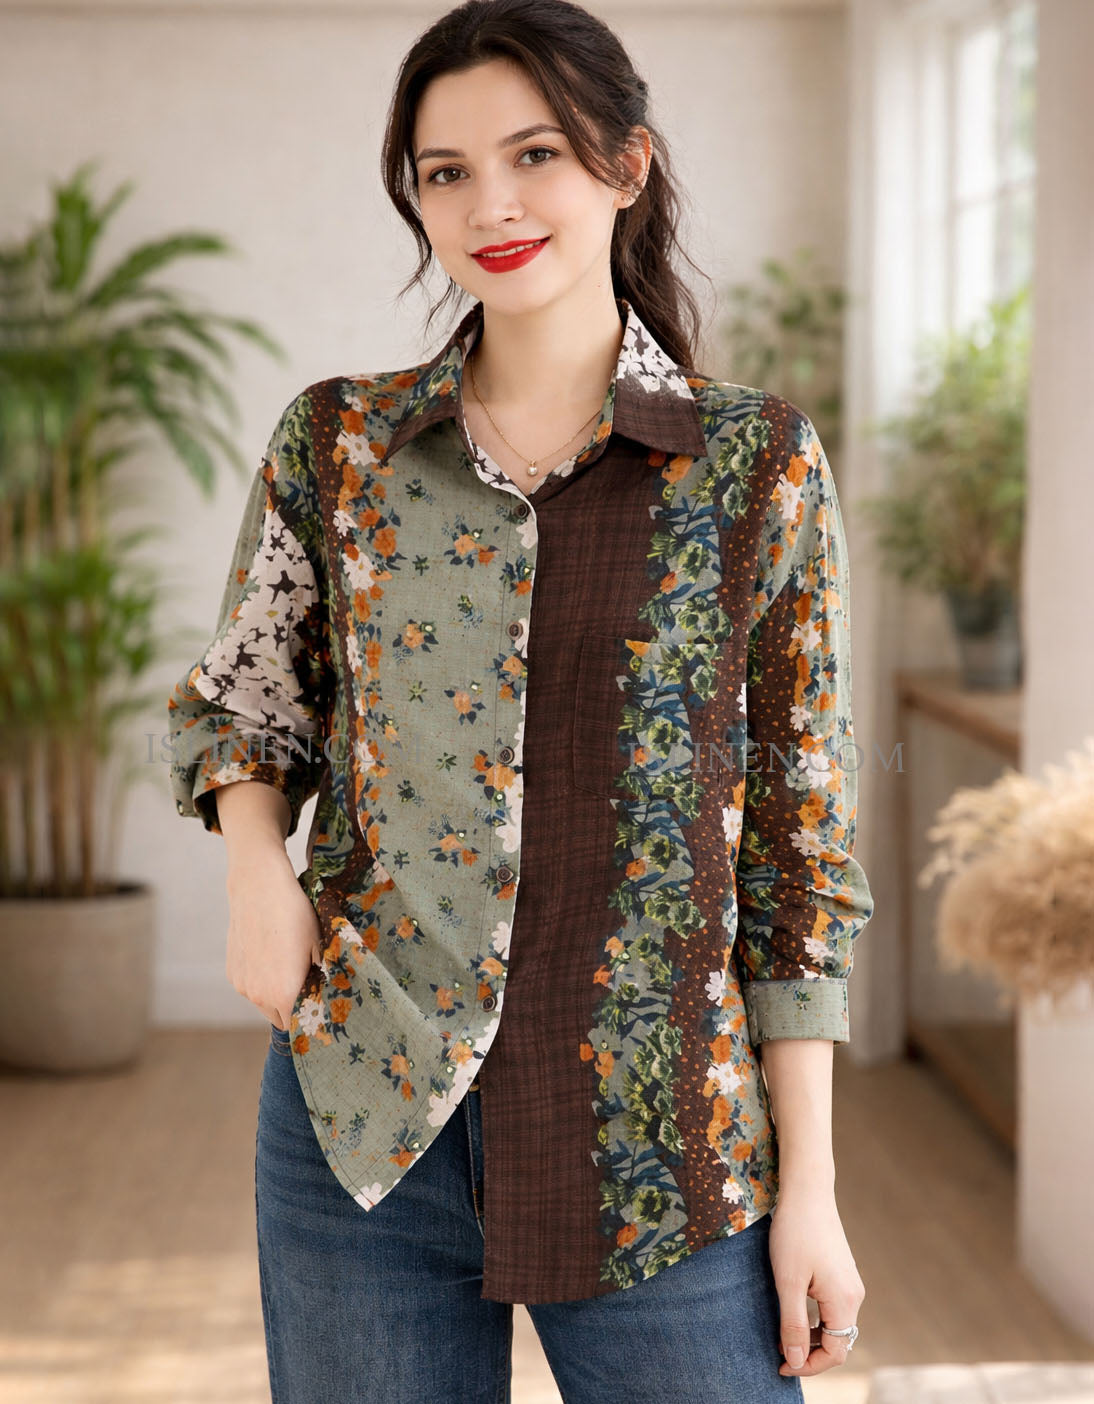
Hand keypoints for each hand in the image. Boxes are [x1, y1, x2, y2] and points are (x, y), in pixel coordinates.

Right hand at [225, 849, 321, 1030]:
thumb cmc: (294, 915)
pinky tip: (270, 957)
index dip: (311, 1019)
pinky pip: (250, 988)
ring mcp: (243, 985)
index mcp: (284, 994)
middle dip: (294, 1010)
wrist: (259, 888)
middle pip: (280, 1019)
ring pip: (264, 1005)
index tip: (321, 1009)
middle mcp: (259, 996)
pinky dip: (261, 982)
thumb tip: (328, 992)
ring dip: (276, 996)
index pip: (299, 1027)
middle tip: (308, 987)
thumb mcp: (318, 946)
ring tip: (288, 968)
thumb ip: (322, 977)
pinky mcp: (232, 973)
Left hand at [768, 1189, 864, 1378]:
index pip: (835, 1352)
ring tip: (783, 1335)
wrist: (807, 1191)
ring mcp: (850, 1283)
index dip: (808, 1366)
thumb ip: (793, 1325)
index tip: (781, 1365)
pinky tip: (794, 1312)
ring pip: (835, 1325)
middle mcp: (854, 1295)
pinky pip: (833, 1308)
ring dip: (812, 1337)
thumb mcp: (788, 1282)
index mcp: (844, 1301)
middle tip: (779, 1353)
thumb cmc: (795, 1233)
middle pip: (838, 1342)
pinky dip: (815, 1320)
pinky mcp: (842, 1273)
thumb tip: (796, 1361)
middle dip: (810, 1354)